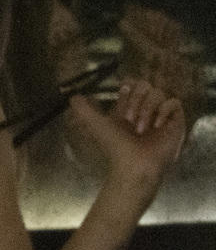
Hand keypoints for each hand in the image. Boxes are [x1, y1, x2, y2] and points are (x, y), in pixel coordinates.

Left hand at [66, 76, 186, 186]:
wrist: (133, 165)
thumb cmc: (115, 146)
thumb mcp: (95, 125)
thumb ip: (83, 110)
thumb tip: (73, 96)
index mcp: (127, 107)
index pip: (131, 84)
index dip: (127, 87)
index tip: (122, 94)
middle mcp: (144, 107)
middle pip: (144, 84)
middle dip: (135, 99)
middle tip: (128, 119)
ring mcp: (160, 113)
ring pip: (158, 92)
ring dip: (147, 109)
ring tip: (141, 129)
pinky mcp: (175, 120)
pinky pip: (174, 102)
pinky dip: (163, 111)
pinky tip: (157, 127)